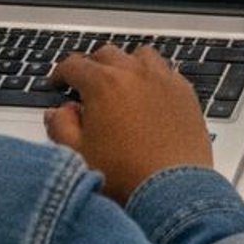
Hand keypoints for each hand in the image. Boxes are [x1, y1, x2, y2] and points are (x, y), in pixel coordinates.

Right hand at [44, 42, 213, 202]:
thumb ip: (60, 127)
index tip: (58, 84)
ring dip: (126, 66)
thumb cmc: (124, 176)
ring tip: (119, 87)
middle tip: (85, 87)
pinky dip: (153, 77)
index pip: (75, 65)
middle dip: (92, 67)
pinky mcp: (185, 92)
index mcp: (104, 85)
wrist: (172, 189)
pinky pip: (167, 72)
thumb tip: (58, 111)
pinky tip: (148, 96)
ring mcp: (164, 80)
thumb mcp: (77, 155)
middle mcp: (136, 74)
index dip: (61, 73)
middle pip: (107, 54)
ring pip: (140, 56)